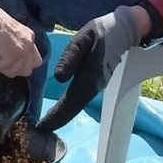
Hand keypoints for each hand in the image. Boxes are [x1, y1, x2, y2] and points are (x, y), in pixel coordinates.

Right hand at [0, 1, 42, 78]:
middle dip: (14, 69)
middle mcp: (30, 44)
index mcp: (29, 37)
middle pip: (27, 70)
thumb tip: (6, 58)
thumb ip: (13, 45)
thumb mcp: (7, 34)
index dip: (19, 63)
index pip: (33, 60)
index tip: (4, 56)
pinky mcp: (13, 56)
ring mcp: (23, 51)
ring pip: (12, 72)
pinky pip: (0, 68)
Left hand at [39, 5, 147, 130]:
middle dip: (55, 121)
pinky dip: (66, 108)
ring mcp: (96, 87)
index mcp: (88, 78)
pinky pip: (78, 100)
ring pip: (75, 106)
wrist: (124, 31)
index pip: (68, 103)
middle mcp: (92, 87)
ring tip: (45, 123)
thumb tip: (59, 78)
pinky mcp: (95, 84)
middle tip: (37, 131)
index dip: (54, 117)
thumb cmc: (102, 33)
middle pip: (71, 109)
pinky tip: (57, 109)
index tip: (40, 128)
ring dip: (60, 116)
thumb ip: (71, 57)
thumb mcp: (83, 39)